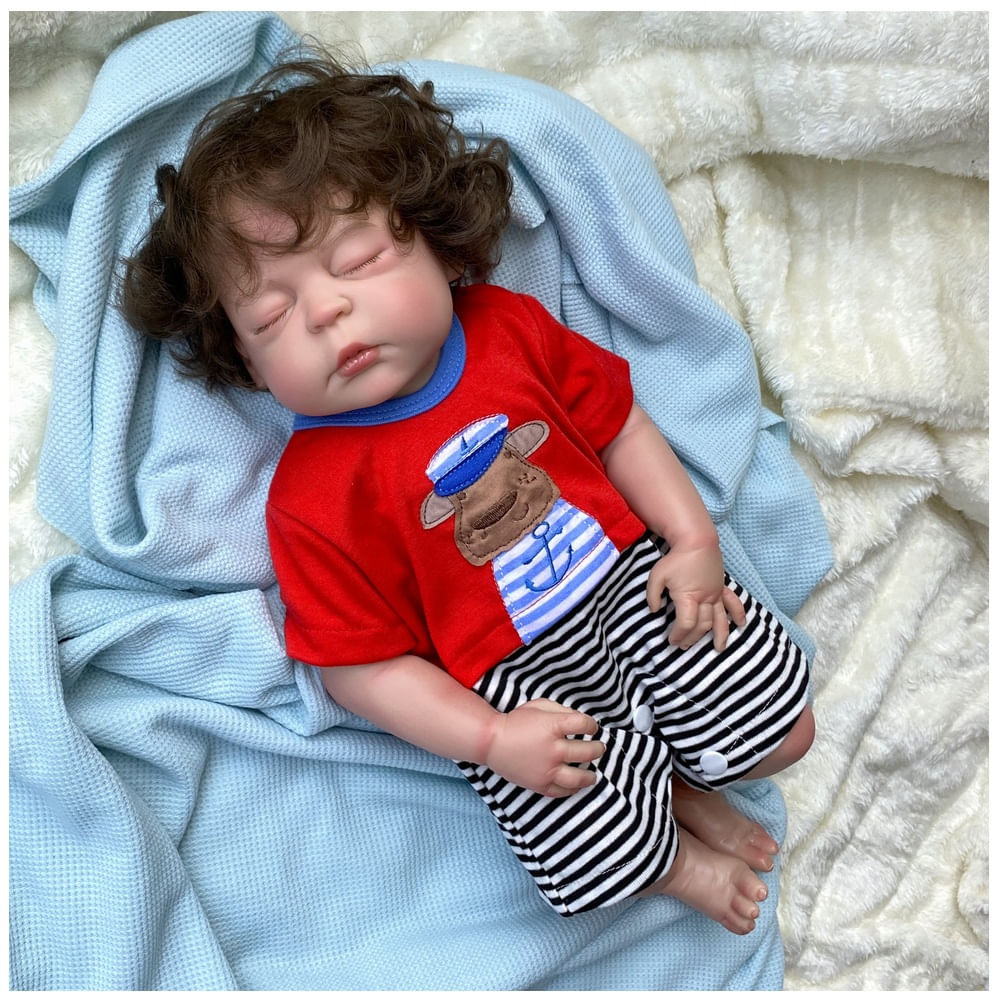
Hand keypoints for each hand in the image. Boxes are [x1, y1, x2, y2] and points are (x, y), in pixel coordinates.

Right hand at [484, 698, 604, 796]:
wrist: (492, 742)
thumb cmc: (516, 721)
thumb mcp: (539, 705)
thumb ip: (562, 710)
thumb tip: (581, 720)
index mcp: (553, 726)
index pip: (585, 725)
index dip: (592, 725)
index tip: (592, 727)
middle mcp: (553, 749)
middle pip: (588, 751)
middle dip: (598, 748)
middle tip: (599, 748)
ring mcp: (548, 770)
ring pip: (580, 777)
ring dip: (591, 775)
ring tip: (593, 773)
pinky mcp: (540, 785)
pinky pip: (563, 791)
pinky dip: (572, 789)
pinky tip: (576, 784)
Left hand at [646, 545, 746, 650]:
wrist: (696, 540)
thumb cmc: (675, 558)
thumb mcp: (657, 575)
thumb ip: (652, 595)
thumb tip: (654, 611)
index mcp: (689, 597)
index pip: (686, 623)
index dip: (679, 634)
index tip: (671, 640)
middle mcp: (706, 598)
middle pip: (702, 625)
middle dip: (692, 637)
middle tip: (683, 645)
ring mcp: (715, 593)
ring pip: (720, 619)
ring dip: (719, 635)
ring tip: (718, 648)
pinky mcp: (721, 587)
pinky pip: (732, 602)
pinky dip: (738, 613)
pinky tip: (741, 623)